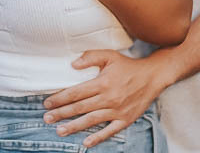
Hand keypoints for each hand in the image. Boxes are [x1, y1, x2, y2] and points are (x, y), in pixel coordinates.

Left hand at [42, 50, 165, 146]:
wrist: (152, 77)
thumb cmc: (128, 66)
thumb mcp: (109, 56)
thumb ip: (90, 57)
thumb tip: (72, 64)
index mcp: (102, 83)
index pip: (76, 93)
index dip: (60, 98)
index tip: (47, 103)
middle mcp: (108, 98)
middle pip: (80, 108)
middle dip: (61, 114)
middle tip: (46, 118)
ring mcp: (117, 111)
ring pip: (91, 121)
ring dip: (74, 127)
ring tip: (59, 131)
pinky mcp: (125, 119)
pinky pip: (109, 131)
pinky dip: (98, 137)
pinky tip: (86, 142)